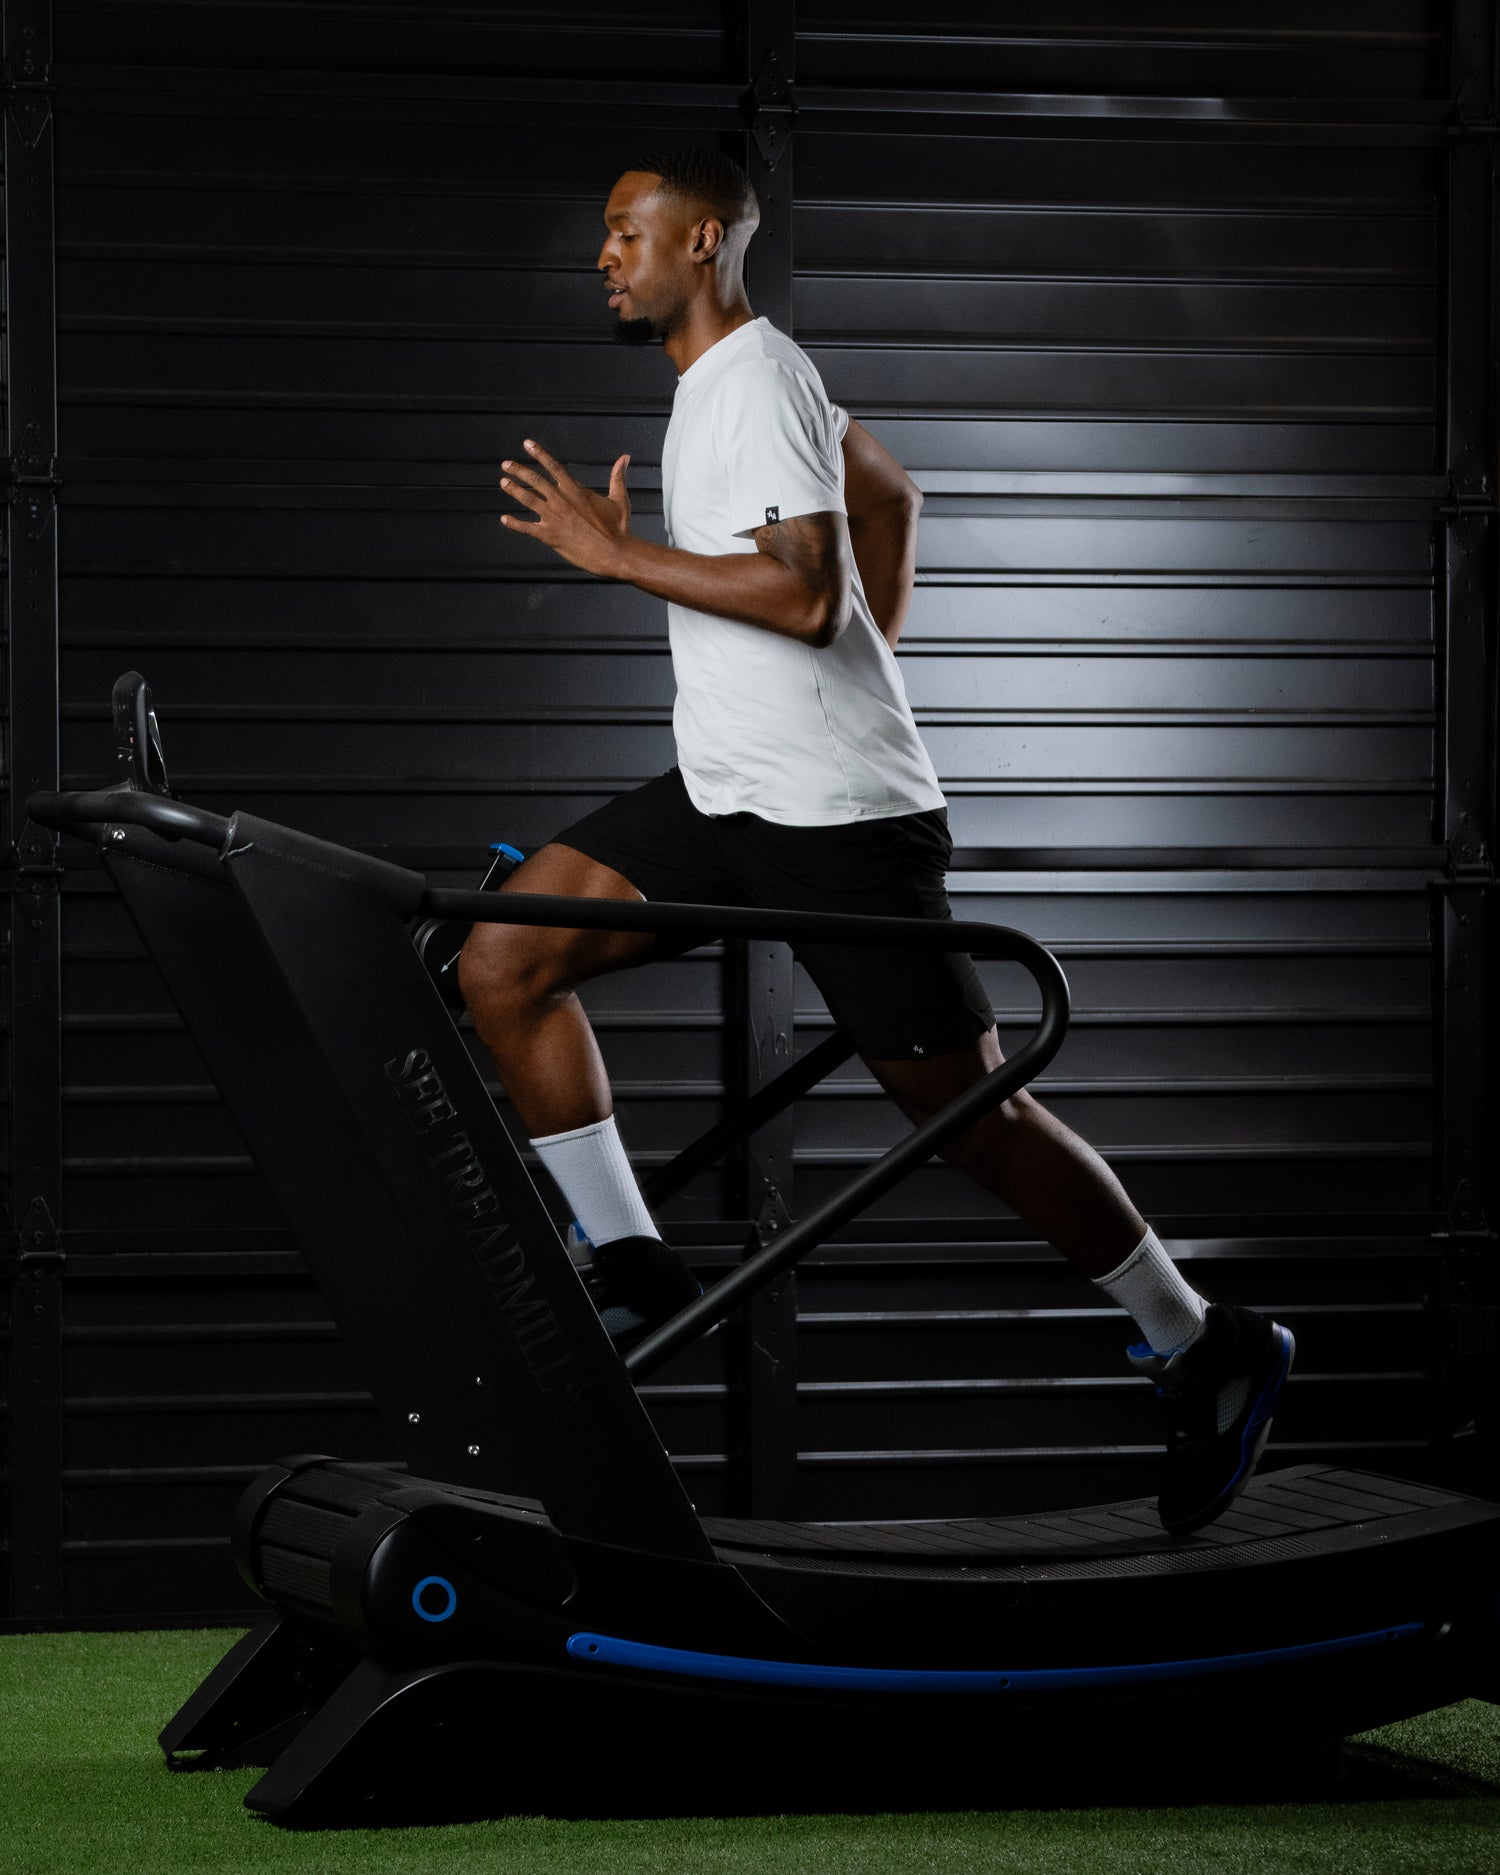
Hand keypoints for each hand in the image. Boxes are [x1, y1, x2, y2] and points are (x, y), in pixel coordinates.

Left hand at [499, 439, 632, 576]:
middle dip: (519, 471)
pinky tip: (505, 520)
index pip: (554, 467)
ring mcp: (555, 518)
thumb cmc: (619, 529)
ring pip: (529, 500)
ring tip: (503, 482)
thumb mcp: (619, 499)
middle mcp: (562, 502)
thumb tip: (624, 459)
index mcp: (577, 491)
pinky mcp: (551, 536)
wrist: (615, 554)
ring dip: (514, 490)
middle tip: (506, 464)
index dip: (539, 454)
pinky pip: (527, 529)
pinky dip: (515, 524)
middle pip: (536, 481)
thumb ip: (617, 477)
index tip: (528, 445)